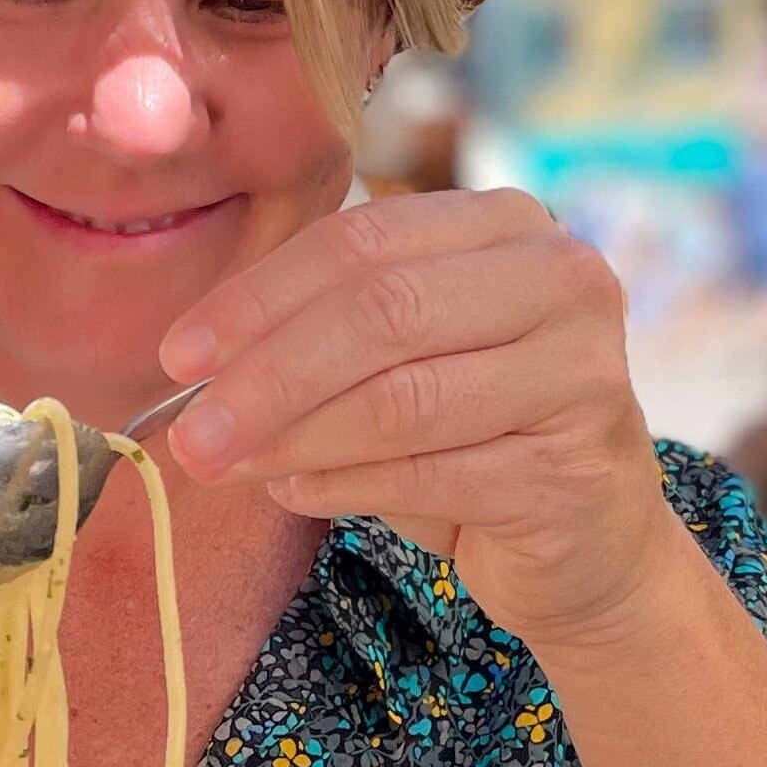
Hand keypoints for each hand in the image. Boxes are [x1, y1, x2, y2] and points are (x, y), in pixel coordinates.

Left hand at [161, 190, 678, 652]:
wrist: (587, 540)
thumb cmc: (476, 431)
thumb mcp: (404, 355)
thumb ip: (322, 332)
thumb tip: (195, 363)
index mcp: (510, 227)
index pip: (362, 241)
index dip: (258, 296)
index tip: (179, 354)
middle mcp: (564, 282)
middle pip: (382, 312)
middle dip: (267, 375)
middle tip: (191, 432)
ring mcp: (581, 376)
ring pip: (402, 400)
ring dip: (293, 437)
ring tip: (224, 466)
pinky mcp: (571, 471)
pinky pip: (427, 475)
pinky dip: (341, 486)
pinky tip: (292, 491)